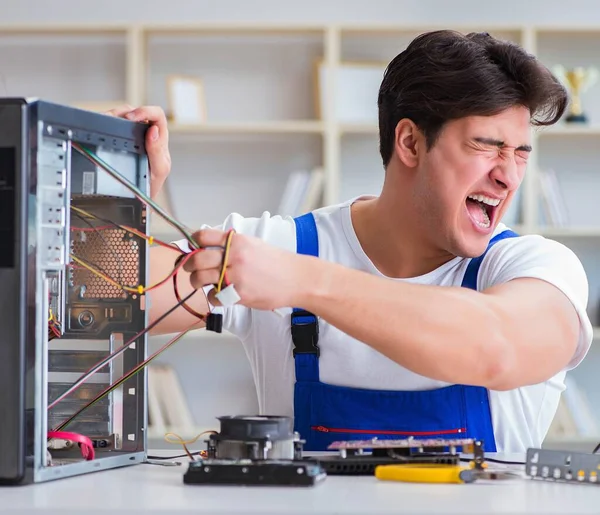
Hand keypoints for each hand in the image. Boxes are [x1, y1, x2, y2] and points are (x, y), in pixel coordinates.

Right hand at [104, 104, 170, 198]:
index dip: (146, 111)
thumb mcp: (158, 171)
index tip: (132, 118)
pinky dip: (103, 124)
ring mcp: (131, 137)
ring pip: (121, 116)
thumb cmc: (150, 185)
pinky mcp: (117, 140)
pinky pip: (110, 125)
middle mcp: (145, 135)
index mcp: (158, 140)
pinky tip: (99, 131)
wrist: (136, 198)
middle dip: (123, 113)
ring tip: (105, 125)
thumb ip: (158, 152)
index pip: (157, 116)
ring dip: (112, 117)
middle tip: (113, 122)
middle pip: (136, 112)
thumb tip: (154, 131)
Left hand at [182, 228, 305, 310]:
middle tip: (190, 269)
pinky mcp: (239, 294)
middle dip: (189, 265)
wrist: (297, 279)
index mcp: (237, 241)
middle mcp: (235, 257)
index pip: (204, 236)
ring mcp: (236, 276)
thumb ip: (232, 245)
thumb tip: (209, 248)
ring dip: (197, 282)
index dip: (194, 242)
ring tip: (202, 282)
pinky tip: (221, 294)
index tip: (193, 247)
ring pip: (201, 279)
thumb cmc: (278, 263)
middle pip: (197, 260)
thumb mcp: (254, 244)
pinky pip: (214, 296)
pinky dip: (214, 297)